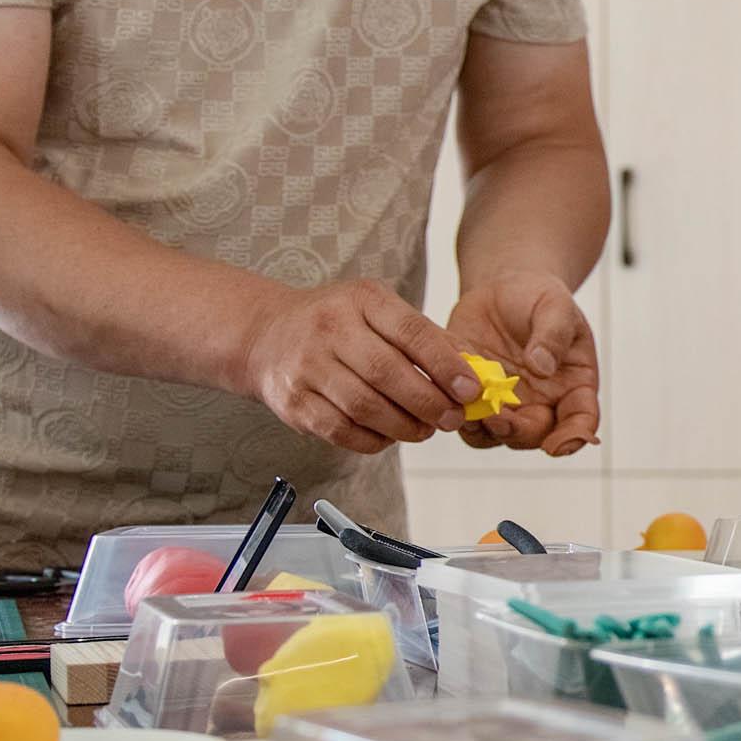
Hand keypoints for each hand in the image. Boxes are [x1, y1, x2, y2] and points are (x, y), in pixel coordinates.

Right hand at [239, 281, 476, 455]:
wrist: (266, 335)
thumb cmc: (337, 323)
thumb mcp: (379, 310)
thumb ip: (426, 337)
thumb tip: (475, 372)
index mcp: (362, 300)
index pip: (411, 332)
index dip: (446, 365)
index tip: (471, 390)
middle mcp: (330, 329)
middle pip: (388, 374)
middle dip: (429, 403)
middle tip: (452, 418)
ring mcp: (307, 366)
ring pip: (365, 407)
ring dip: (404, 426)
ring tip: (425, 429)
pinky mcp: (293, 402)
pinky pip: (341, 430)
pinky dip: (373, 440)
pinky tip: (389, 436)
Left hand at [443, 272, 599, 455]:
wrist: (504, 290)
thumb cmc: (539, 298)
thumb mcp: (555, 305)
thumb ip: (553, 334)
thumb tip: (543, 367)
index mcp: (573, 386)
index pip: (581, 419)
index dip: (573, 437)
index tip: (556, 446)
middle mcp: (543, 403)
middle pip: (535, 434)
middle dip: (517, 432)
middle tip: (498, 418)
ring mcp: (507, 404)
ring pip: (495, 435)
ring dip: (483, 430)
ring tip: (471, 412)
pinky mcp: (474, 397)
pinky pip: (464, 417)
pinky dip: (456, 413)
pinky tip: (446, 394)